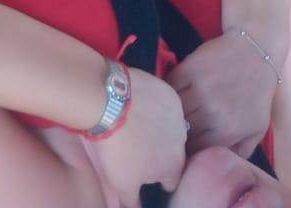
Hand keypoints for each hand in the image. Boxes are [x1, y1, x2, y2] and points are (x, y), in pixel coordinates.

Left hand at [92, 68, 185, 207]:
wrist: (109, 102)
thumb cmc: (116, 147)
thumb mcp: (122, 183)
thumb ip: (133, 200)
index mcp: (173, 166)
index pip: (171, 180)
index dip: (158, 178)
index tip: (144, 170)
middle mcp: (181, 141)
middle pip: (171, 152)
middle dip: (158, 150)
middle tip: (136, 144)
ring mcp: (177, 115)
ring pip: (169, 127)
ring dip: (157, 127)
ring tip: (135, 123)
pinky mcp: (168, 93)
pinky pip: (164, 104)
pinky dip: (154, 105)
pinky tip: (138, 104)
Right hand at [167, 31, 275, 159]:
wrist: (255, 50)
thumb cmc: (256, 94)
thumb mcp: (256, 129)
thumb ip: (238, 152)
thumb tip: (215, 164)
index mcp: (229, 130)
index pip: (197, 150)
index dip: (188, 152)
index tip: (184, 150)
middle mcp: (213, 111)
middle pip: (182, 131)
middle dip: (177, 135)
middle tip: (173, 133)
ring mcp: (200, 88)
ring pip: (172, 109)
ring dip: (169, 113)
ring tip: (167, 116)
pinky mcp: (189, 67)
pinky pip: (169, 86)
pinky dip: (166, 92)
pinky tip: (169, 95)